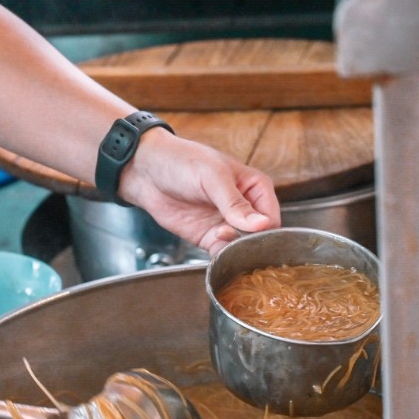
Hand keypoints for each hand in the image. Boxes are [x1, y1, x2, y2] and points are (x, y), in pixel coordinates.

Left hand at [119, 130, 280, 255]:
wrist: (145, 171)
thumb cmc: (181, 161)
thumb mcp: (212, 177)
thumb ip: (236, 203)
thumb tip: (262, 224)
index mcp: (255, 188)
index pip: (273, 218)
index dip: (265, 230)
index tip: (250, 233)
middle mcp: (246, 208)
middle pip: (261, 237)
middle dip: (250, 243)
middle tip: (231, 236)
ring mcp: (227, 224)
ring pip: (243, 248)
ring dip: (235, 251)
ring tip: (217, 235)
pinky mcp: (209, 238)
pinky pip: (223, 254)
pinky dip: (222, 257)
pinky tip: (213, 246)